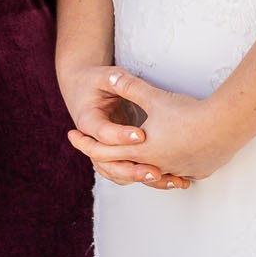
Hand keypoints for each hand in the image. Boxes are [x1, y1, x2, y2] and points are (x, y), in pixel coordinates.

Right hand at [60, 62, 186, 189]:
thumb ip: (117, 80)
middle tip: (154, 171)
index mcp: (88, 120)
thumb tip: (119, 78)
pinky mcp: (119, 156)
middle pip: (109, 164)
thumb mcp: (105, 76)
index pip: (103, 132)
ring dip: (141, 177)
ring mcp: (105, 152)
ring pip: (120, 173)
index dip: (120, 135)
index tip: (141, 135)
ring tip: (165, 178)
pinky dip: (147, 179)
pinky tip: (172, 180)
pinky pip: (130, 173)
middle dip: (133, 169)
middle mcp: (94, 142)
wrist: (83, 90)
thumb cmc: (95, 82)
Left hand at [66, 67, 239, 185]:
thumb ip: (131, 87)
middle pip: (123, 167)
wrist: (226, 126)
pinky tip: (173, 165)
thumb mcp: (155, 97)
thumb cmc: (189, 113)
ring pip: (152, 175)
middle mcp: (156, 165)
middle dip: (107, 158)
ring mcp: (178, 171)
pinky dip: (170, 170)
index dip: (85, 143)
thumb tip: (112, 75)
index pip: (104, 151)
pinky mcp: (197, 172)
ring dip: (139, 169)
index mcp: (141, 149)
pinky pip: (178, 174)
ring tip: (134, 162)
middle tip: (94, 151)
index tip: (72, 136)